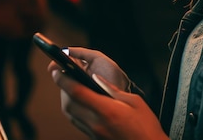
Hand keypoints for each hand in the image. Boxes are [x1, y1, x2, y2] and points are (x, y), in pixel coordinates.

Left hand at [47, 48, 167, 139]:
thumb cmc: (145, 127)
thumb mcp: (135, 101)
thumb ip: (113, 89)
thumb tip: (97, 79)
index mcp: (106, 110)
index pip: (77, 92)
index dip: (64, 79)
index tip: (57, 70)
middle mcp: (96, 123)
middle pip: (68, 104)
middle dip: (62, 89)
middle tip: (63, 76)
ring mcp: (93, 132)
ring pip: (70, 114)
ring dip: (66, 100)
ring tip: (71, 87)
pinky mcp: (94, 138)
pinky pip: (77, 122)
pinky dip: (74, 110)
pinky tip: (80, 103)